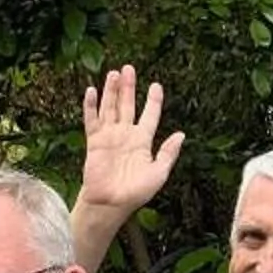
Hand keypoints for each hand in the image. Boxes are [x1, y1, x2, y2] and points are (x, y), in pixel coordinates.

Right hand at [78, 64, 184, 226]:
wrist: (111, 203)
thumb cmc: (136, 192)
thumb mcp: (159, 173)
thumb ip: (168, 153)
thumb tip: (181, 134)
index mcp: (143, 141)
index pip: (149, 115)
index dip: (153, 100)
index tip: (156, 86)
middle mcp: (126, 135)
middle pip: (128, 105)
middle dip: (129, 87)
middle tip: (129, 68)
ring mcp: (110, 137)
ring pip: (111, 108)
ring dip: (112, 91)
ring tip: (114, 73)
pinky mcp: (95, 141)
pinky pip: (92, 120)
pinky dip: (91, 106)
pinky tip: (91, 91)